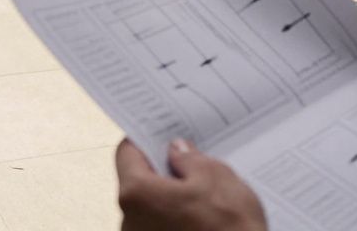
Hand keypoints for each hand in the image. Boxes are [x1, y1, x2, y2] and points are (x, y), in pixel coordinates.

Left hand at [116, 139, 265, 230]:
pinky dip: (177, 221)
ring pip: (151, 209)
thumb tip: (178, 152)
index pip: (126, 154)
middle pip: (138, 183)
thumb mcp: (216, 177)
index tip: (158, 134)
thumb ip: (191, 159)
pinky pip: (161, 229)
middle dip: (162, 171)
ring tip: (203, 193)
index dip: (144, 140)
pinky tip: (203, 217)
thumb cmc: (230, 230)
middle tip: (189, 160)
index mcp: (137, 195)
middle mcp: (129, 222)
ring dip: (172, 199)